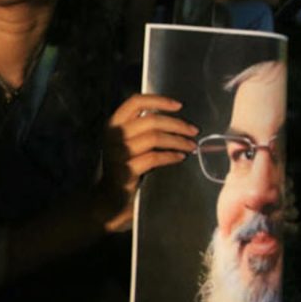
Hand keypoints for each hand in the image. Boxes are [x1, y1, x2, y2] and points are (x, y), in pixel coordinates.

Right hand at [101, 94, 197, 231]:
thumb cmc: (123, 169)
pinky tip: (180, 158)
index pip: (136, 102)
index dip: (159, 100)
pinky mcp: (125, 171)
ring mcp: (117, 153)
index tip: (179, 106)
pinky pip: (154, 158)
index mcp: (113, 124)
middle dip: (177, 124)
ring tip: (191, 146)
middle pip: (151, 120)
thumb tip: (174, 117)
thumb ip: (140, 129)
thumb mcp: (126, 143)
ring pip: (154, 138)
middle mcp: (113, 136)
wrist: (107, 200)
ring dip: (178, 141)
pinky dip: (171, 156)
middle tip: (194, 131)